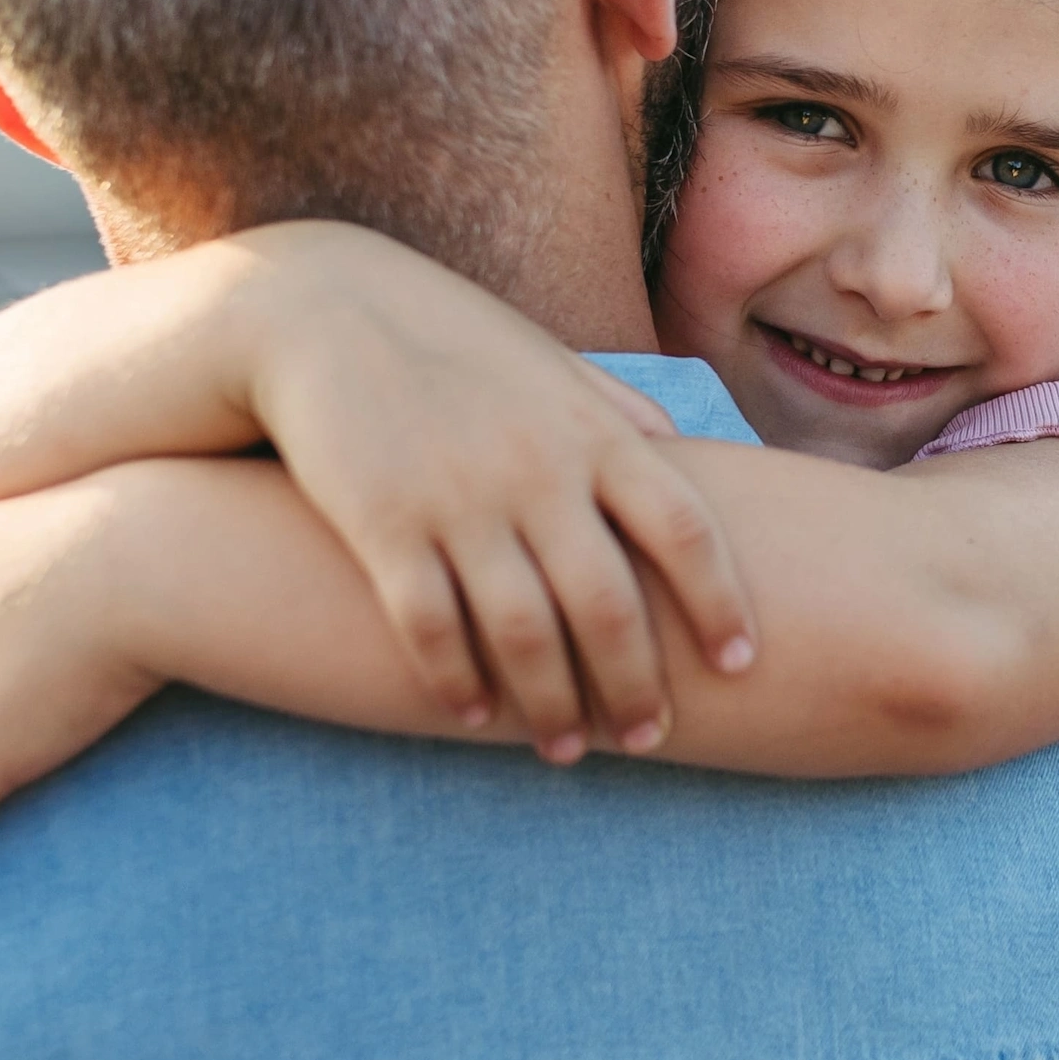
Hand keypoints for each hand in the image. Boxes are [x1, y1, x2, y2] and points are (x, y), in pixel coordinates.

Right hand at [226, 224, 754, 760]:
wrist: (317, 308)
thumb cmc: (451, 342)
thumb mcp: (550, 363)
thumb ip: (620, 411)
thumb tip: (689, 454)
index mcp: (592, 433)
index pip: (686, 529)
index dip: (722, 603)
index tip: (741, 663)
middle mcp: (537, 471)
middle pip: (609, 603)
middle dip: (636, 685)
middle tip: (648, 738)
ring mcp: (458, 500)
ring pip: (523, 632)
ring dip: (551, 705)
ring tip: (565, 751)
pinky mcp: (381, 523)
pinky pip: (430, 625)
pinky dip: (455, 680)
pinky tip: (472, 716)